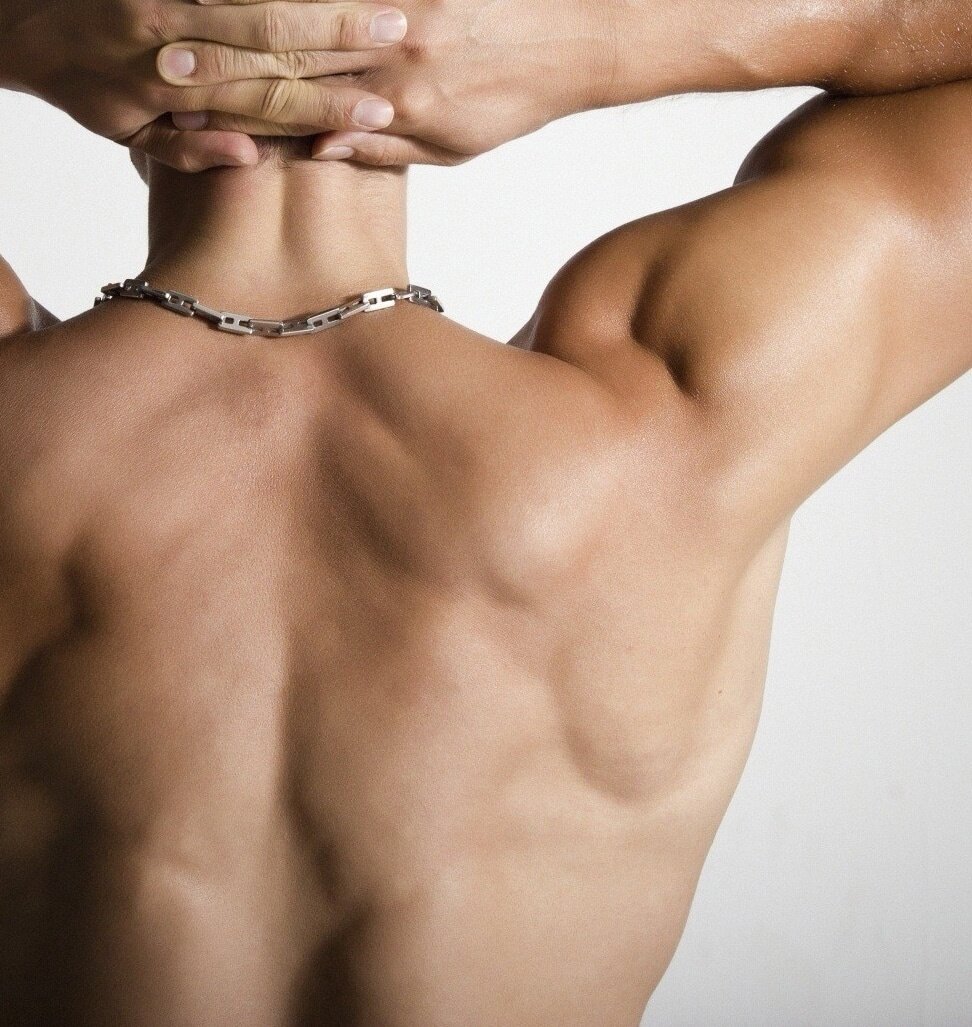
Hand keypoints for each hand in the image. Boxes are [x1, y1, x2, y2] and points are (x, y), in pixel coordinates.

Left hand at [0, 0, 407, 170]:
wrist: (18, 23)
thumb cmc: (83, 85)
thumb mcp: (128, 135)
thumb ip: (189, 151)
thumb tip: (250, 157)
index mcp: (176, 87)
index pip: (271, 97)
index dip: (329, 104)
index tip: (378, 109)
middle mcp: (174, 34)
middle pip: (275, 36)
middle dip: (342, 34)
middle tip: (398, 32)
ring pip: (256, 1)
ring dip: (319, 4)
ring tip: (378, 7)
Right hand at [155, 0, 614, 166]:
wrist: (581, 39)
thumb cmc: (515, 98)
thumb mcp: (451, 146)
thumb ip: (382, 148)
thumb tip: (316, 148)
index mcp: (396, 101)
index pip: (303, 101)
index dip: (242, 102)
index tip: (189, 102)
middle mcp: (394, 52)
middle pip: (295, 48)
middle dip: (229, 51)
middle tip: (172, 57)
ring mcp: (407, 4)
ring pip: (318, 12)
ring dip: (263, 20)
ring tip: (205, 26)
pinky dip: (323, 0)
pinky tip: (284, 5)